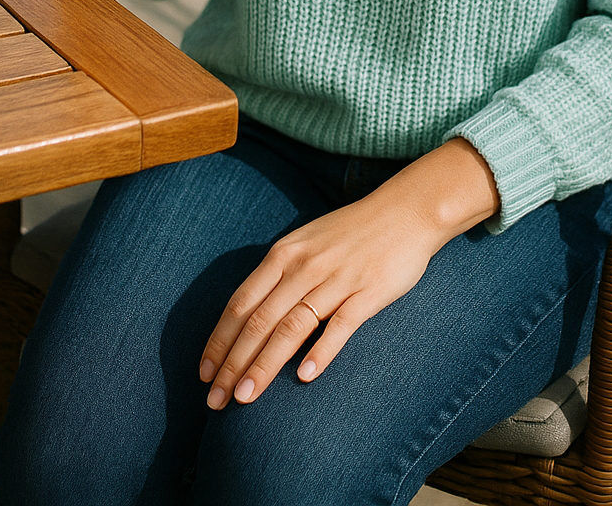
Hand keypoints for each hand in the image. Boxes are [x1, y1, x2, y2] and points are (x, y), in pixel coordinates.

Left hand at [199, 137, 499, 407]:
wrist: (407, 209)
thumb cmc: (352, 231)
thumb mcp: (306, 241)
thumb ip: (279, 273)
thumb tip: (248, 313)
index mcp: (284, 254)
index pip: (241, 302)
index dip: (219, 340)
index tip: (204, 374)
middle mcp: (304, 266)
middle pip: (260, 320)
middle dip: (233, 363)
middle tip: (216, 401)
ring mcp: (337, 278)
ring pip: (291, 327)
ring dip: (264, 365)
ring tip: (245, 397)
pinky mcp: (369, 291)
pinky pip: (340, 325)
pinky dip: (321, 351)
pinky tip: (304, 377)